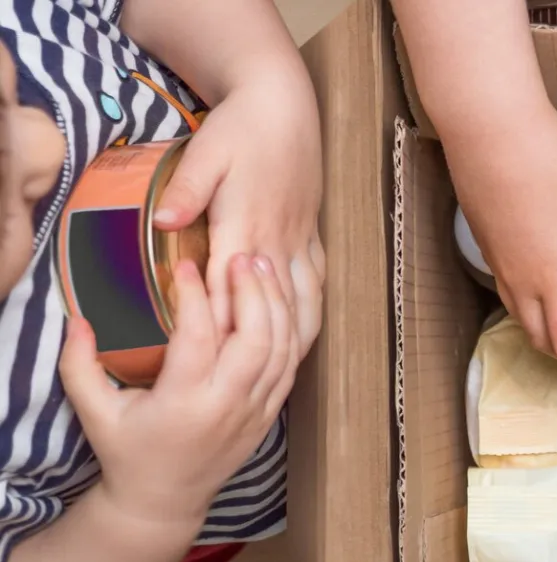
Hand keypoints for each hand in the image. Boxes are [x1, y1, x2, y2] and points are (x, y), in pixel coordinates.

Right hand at [58, 255, 297, 524]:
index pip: (198, 338)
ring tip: (264, 266)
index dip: (195, 296)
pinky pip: (290, 365)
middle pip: (256, 339)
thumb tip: (78, 318)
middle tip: (240, 255)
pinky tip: (280, 300)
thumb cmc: (127, 452)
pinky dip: (290, 329)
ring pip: (281, 350)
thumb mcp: (95, 412)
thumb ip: (79, 366)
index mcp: (184, 403)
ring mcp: (255, 411)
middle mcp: (227, 406)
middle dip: (252, 292)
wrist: (164, 501)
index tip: (185, 264)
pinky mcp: (270, 414)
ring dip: (276, 304)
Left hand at [152, 80, 324, 354]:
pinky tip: (303, 333)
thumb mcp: (206, 152)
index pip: (234, 288)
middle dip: (260, 348)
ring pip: (306, 303)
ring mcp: (300, 239)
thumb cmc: (241, 128)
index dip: (223, 326)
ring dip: (293, 339)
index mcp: (248, 226)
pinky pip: (318, 284)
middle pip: (273, 307)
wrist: (285, 103)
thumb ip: (187, 190)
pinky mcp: (312, 233)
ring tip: (277, 375)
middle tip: (243, 386)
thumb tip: (162, 221)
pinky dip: (312, 314)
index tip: (209, 362)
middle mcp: (279, 241)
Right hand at [445, 113, 556, 370]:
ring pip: (521, 317)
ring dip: (550, 326)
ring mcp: (500, 262)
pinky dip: (532, 297)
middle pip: (543, 342)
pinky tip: (551, 267)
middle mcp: (523, 279)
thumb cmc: (546, 157)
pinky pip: (508, 288)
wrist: (486, 124)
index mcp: (556, 276)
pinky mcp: (488, 243)